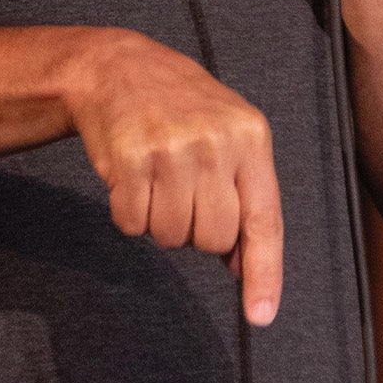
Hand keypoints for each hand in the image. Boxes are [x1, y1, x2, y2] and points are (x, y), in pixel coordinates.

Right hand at [63, 29, 284, 326]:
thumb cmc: (182, 108)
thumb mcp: (229, 136)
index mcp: (251, 138)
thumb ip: (244, 197)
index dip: (264, 273)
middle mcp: (215, 143)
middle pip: (212, 239)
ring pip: (171, 237)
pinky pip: (133, 224)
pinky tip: (132, 178)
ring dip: (160, 223)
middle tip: (183, 192)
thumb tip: (242, 266)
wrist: (119, 68)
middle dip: (195, 231)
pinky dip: (130, 214)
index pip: (264, 220)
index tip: (260, 315)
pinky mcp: (129, 159)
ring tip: (157, 180)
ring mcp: (171, 150)